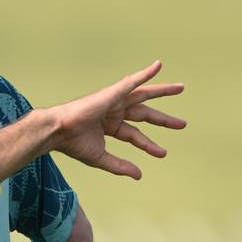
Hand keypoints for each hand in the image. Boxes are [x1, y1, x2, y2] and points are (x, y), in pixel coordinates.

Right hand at [46, 61, 185, 178]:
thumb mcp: (101, 158)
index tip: (163, 153)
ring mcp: (114, 100)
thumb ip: (120, 166)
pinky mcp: (112, 93)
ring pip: (144, 94)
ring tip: (181, 89)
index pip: (135, 135)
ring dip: (162, 91)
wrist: (59, 132)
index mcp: (111, 125)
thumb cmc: (74, 143)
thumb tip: (139, 176)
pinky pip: (132, 81)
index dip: (149, 145)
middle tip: (182, 124)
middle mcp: (115, 111)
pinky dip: (145, 74)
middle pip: (145, 114)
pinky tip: (159, 66)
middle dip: (163, 120)